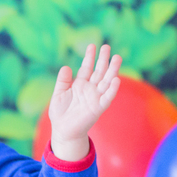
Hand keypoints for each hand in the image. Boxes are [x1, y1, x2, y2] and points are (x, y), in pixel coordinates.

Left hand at [47, 43, 121, 161]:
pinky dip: (112, 89)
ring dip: (112, 70)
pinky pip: (107, 97)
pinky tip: (116, 79)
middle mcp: (90, 89)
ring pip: (106, 81)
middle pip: (99, 71)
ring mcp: (95, 98)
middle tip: (107, 47)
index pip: (87, 68)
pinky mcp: (98, 108)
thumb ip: (62, 81)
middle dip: (103, 60)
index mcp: (80, 84)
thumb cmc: (60, 113)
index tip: (93, 46)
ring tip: (117, 57)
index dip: (90, 57)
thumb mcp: (58, 94)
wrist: (63, 130)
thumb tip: (66, 67)